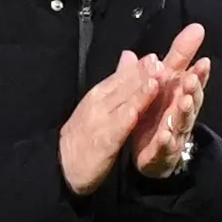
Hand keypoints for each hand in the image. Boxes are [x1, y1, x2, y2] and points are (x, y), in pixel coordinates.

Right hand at [60, 51, 159, 196]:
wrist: (62, 166)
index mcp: (98, 95)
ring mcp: (99, 122)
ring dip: (140, 90)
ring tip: (155, 78)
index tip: (154, 57)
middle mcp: (98, 104)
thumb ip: (116, 82)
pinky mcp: (102, 141)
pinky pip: (117, 127)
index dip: (137, 68)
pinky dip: (128, 117)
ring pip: (123, 102)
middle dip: (142, 73)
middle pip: (123, 86)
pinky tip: (139, 111)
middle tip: (159, 61)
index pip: (120, 77)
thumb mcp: (97, 105)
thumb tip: (129, 55)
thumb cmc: (82, 137)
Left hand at [133, 24, 210, 179]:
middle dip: (193, 91)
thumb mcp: (161, 87)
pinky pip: (165, 148)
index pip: (192, 84)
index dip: (199, 74)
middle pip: (191, 102)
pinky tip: (164, 134)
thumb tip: (182, 32)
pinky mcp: (162, 154)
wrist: (148, 156)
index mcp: (179, 98)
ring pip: (182, 124)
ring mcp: (174, 136)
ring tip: (184, 102)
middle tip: (191, 79)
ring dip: (184, 113)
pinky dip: (165, 142)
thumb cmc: (157, 118)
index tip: (203, 61)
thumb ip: (171, 62)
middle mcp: (181, 117)